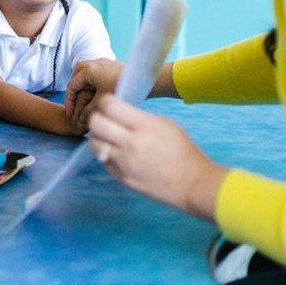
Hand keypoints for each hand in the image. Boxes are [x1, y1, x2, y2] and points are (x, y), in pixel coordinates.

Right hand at [65, 58, 123, 123]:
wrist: (144, 80)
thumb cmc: (123, 89)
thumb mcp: (102, 102)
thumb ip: (89, 110)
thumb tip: (82, 118)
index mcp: (89, 70)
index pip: (72, 85)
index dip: (69, 101)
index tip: (70, 113)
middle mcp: (94, 62)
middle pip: (76, 73)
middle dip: (73, 88)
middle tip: (74, 101)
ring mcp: (104, 62)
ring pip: (86, 71)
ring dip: (82, 83)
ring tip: (83, 96)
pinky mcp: (112, 65)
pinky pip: (96, 71)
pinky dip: (92, 80)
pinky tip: (96, 91)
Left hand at [85, 95, 225, 220]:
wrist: (191, 183)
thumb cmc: (182, 150)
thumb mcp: (165, 124)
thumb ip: (140, 118)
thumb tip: (121, 114)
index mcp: (144, 126)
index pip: (110, 106)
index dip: (105, 102)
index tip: (108, 104)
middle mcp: (130, 143)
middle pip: (96, 124)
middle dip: (96, 117)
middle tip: (103, 119)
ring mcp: (123, 163)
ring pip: (94, 144)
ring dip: (97, 137)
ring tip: (107, 137)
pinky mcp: (121, 178)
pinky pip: (103, 161)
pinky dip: (105, 155)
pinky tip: (116, 153)